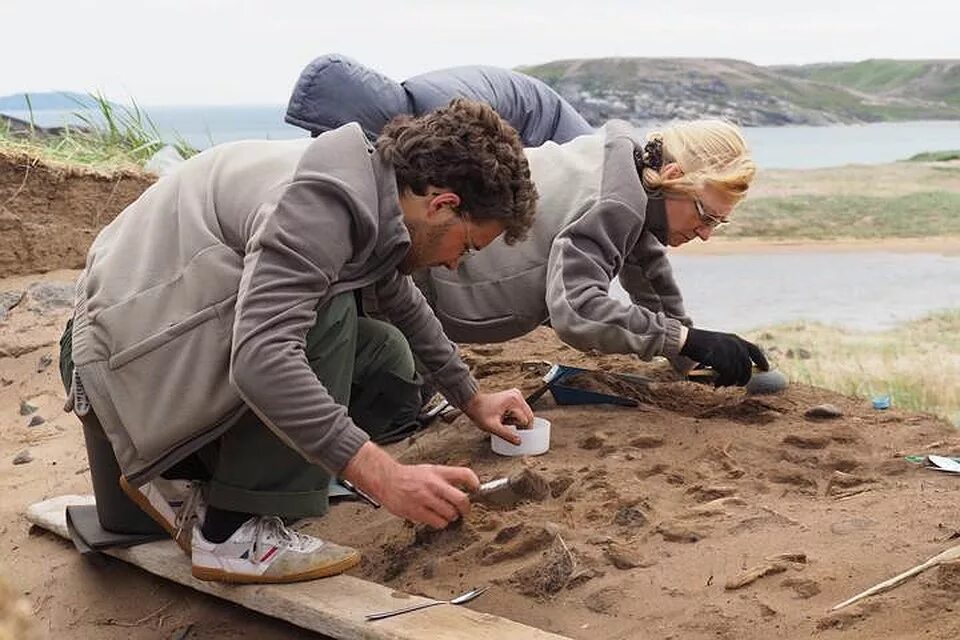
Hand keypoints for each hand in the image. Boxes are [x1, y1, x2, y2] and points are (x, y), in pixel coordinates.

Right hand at [341, 442, 478, 527]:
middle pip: (462, 500)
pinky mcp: (417, 512)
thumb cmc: (409, 476)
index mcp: (438, 472)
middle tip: (464, 509)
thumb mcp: (430, 470)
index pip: (464, 474)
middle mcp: (433, 485)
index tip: (476, 489)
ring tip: (446, 513)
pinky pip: (438, 523)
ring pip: (451, 515)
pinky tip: (435, 517)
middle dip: (466, 508)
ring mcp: (425, 499)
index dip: (475, 483)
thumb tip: (467, 486)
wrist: (386, 480)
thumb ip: (447, 477)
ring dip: (451, 517)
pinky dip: (440, 523)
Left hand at [463, 389, 534, 445]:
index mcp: (514, 401)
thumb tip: (519, 442)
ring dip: (516, 421)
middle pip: (528, 416)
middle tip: (507, 428)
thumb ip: (507, 435)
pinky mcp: (514, 397)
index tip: (514, 435)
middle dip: (520, 425)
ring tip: (504, 422)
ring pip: (525, 414)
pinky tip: (505, 418)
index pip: (526, 420)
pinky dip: (514, 417)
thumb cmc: (480, 412)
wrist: (472, 403)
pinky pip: (520, 411)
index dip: (521, 430)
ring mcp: (516, 395)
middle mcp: (517, 395)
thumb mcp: (492, 427)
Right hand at [679, 327, 768, 386]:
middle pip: (747, 367)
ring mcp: (728, 351)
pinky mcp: (721, 359)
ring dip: (730, 382)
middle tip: (737, 385)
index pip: (754, 350)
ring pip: (737, 374)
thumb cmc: (699, 344)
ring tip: (721, 384)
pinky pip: (727, 376)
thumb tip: (740, 372)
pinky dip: (722, 382)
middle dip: (743, 378)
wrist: (685, 340)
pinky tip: (716, 383)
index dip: (762, 361)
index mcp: (735, 339)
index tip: (766, 369)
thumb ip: (730, 354)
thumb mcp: (719, 345)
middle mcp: (735, 344)